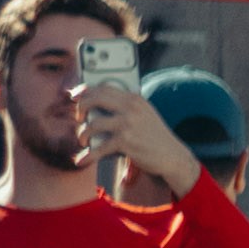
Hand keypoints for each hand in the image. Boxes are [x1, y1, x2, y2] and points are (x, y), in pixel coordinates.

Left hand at [77, 77, 200, 196]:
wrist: (173, 156)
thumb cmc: (155, 137)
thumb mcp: (144, 115)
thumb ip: (125, 108)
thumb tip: (97, 107)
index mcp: (135, 99)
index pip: (104, 87)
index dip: (85, 91)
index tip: (75, 96)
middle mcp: (131, 108)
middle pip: (95, 99)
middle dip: (81, 108)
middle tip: (79, 118)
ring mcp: (128, 124)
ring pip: (93, 124)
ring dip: (83, 134)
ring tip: (84, 140)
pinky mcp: (126, 141)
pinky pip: (99, 147)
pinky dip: (88, 155)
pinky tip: (82, 160)